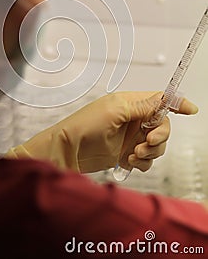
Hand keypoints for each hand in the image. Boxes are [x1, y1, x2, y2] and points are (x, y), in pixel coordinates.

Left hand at [6, 91, 197, 172]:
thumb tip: (163, 99)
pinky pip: (147, 158)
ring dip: (150, 151)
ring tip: (133, 154)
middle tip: (146, 142)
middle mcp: (133, 119)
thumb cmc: (85, 126)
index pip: (159, 100)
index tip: (190, 110)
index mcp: (130, 103)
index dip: (176, 103)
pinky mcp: (127, 153)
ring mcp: (131, 137)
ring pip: (157, 144)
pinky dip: (143, 162)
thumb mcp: (115, 111)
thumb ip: (141, 107)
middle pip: (163, 125)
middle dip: (160, 136)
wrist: (69, 151)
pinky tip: (130, 162)